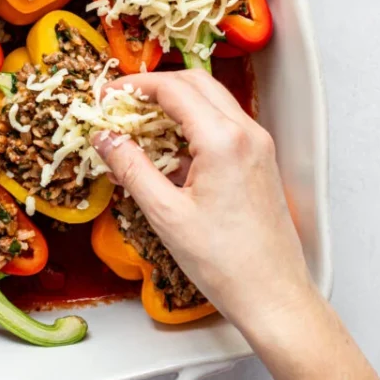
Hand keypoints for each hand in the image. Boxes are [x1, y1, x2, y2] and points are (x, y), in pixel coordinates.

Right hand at [92, 70, 317, 338]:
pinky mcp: (260, 160)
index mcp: (223, 140)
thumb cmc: (227, 263)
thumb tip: (105, 138)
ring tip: (140, 123)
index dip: (135, 85)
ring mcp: (258, 145)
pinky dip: (194, 123)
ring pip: (212, 100)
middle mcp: (246, 133)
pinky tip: (169, 149)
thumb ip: (131, 168)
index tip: (108, 94)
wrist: (274, 296)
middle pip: (196, 82)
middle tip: (122, 102)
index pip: (173, 89)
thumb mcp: (166, 214)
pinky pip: (224, 124)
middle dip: (155, 86)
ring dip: (176, 102)